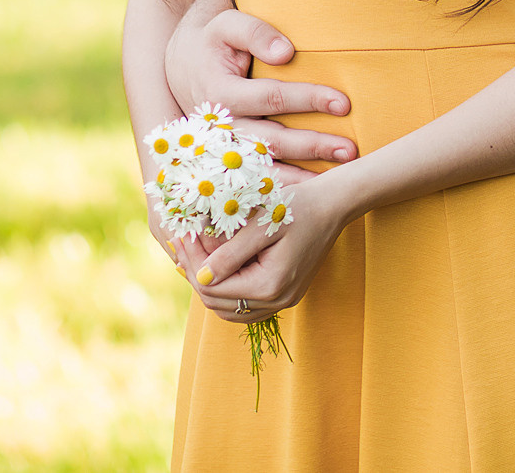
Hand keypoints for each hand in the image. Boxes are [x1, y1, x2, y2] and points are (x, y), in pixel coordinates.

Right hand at [165, 7, 358, 167]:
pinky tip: (310, 192)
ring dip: (301, 175)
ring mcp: (224, 145)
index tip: (343, 104)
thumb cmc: (213, 41)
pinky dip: (281, 186)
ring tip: (337, 178)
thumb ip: (255, 33)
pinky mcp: (229, 155)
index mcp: (221, 92)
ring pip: (263, 166)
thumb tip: (286, 53)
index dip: (308, 100)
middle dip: (312, 146)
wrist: (182, 64)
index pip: (272, 97)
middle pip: (272, 140)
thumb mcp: (227, 24)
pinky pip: (255, 176)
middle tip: (350, 150)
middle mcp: (223, 125)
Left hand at [191, 172, 351, 321]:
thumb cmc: (300, 206)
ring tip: (192, 256)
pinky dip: (227, 290)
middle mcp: (278, 300)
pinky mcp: (285, 294)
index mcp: (271, 284)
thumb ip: (230, 254)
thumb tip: (201, 276)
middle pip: (218, 303)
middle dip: (195, 273)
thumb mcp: (261, 225)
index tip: (180, 236)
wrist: (334, 204)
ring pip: (229, 309)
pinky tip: (217, 268)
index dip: (191, 263)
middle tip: (182, 243)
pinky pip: (246, 305)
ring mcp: (283, 300)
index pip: (214, 287)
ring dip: (209, 285)